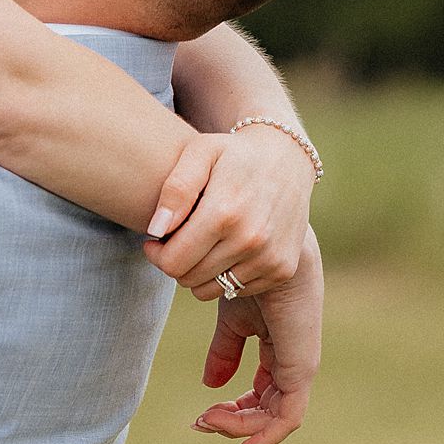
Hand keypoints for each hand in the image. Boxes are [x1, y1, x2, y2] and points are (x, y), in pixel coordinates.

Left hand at [145, 126, 315, 299]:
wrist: (287, 159)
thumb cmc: (233, 155)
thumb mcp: (200, 153)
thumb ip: (175, 189)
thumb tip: (156, 229)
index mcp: (224, 213)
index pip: (173, 261)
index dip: (156, 254)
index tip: (156, 239)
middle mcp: (250, 240)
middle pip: (188, 279)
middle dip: (175, 262)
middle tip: (177, 239)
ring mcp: (270, 258)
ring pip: (210, 290)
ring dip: (198, 272)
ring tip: (200, 243)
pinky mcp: (282, 269)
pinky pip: (236, 289)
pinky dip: (225, 275)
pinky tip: (226, 247)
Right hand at [191, 227, 322, 443]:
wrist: (262, 249)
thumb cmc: (247, 275)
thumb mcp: (231, 321)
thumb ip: (224, 352)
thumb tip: (211, 384)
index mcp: (281, 351)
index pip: (262, 394)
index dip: (234, 412)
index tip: (202, 416)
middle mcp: (294, 363)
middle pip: (267, 410)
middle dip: (233, 423)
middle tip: (200, 422)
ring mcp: (300, 368)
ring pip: (275, 419)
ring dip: (240, 428)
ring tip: (207, 420)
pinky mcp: (301, 369)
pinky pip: (288, 417)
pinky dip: (267, 435)